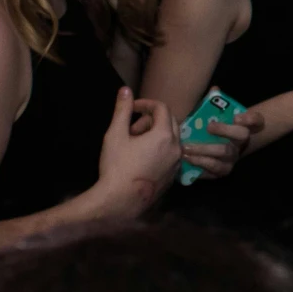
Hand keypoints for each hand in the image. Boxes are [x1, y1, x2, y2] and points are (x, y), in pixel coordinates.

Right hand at [96, 87, 179, 211]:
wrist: (120, 201)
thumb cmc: (116, 166)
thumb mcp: (115, 134)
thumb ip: (123, 110)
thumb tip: (125, 90)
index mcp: (164, 135)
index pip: (162, 108)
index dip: (146, 104)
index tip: (132, 108)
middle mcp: (176, 148)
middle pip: (170, 122)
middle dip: (151, 119)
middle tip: (131, 128)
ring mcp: (177, 163)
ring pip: (171, 139)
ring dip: (155, 134)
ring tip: (134, 143)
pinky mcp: (173, 176)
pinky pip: (171, 154)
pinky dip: (159, 149)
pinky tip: (141, 157)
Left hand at [181, 109, 264, 181]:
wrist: (212, 149)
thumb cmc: (212, 127)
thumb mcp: (213, 114)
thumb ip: (214, 102)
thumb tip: (215, 89)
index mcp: (243, 126)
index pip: (256, 120)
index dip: (250, 119)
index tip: (237, 116)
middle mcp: (241, 143)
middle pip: (241, 136)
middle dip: (225, 130)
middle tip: (208, 127)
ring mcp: (233, 158)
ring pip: (224, 154)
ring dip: (205, 150)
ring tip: (187, 148)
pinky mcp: (222, 171)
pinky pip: (214, 170)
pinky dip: (200, 165)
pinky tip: (187, 160)